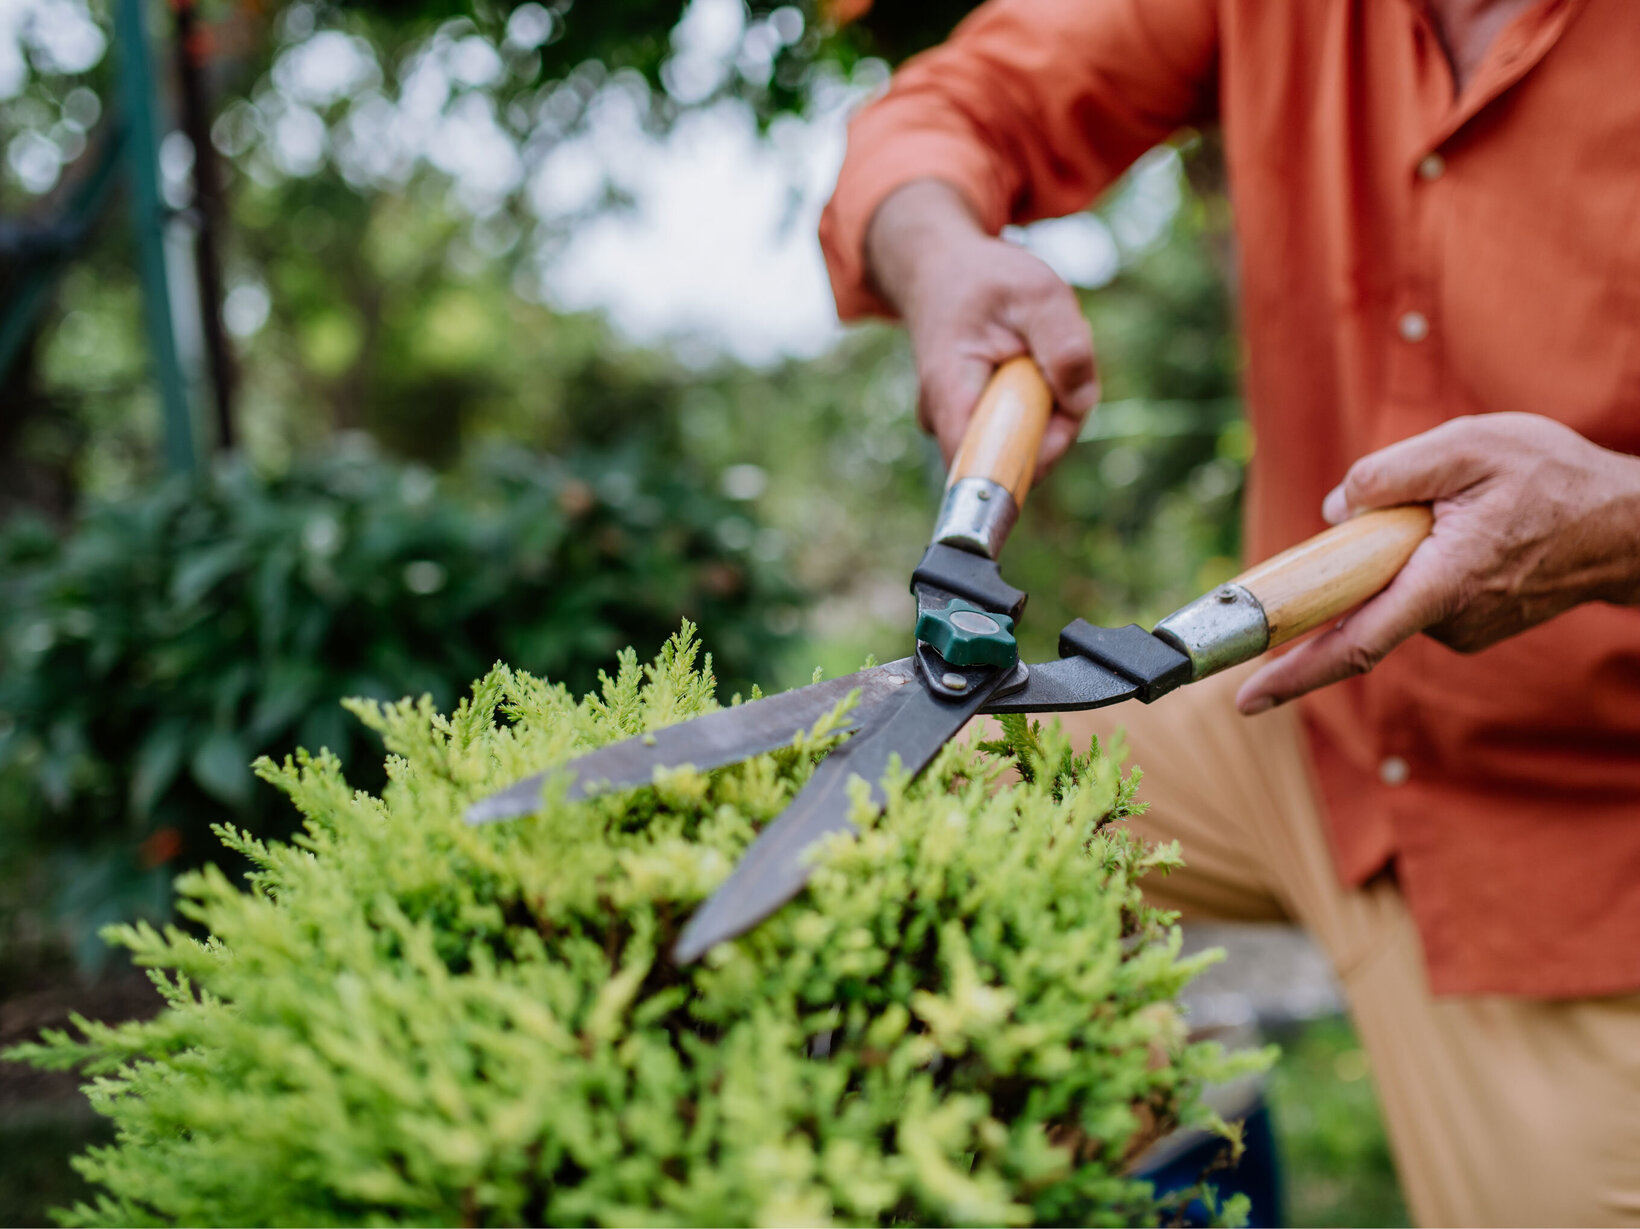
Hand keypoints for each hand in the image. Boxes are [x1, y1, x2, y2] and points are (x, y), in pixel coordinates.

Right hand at [865, 180, 1098, 473]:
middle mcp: (946, 420)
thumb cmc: (983, 279)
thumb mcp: (1037, 293)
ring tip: (1038, 345)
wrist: (940, 267)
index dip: (1024, 466)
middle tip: (1054, 355)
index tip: (1056, 426)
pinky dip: (1040, 398)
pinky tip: (1030, 357)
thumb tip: (1080, 403)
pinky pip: (1022, 428)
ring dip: (1049, 401)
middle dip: (1054, 416)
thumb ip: (1064, 346)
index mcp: (951, 393)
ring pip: (1026, 441)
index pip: (979, 467)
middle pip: (1017, 456)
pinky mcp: (974, 422)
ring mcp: (958, 424)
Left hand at [1236, 413, 1639, 714]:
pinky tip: (1463, 527)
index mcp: (1443, 583)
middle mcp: (1449, 621)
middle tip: (1345, 545)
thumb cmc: (1554, 478)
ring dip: (1391, 556)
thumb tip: (1336, 507)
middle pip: (1361, 612)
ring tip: (1457, 506)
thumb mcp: (1472, 446)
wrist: (1631, 525)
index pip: (1355, 644)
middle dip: (1339, 583)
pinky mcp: (1470, 624)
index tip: (1244, 699)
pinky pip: (1417, 592)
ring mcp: (1462, 629)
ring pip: (1391, 594)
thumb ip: (1394, 471)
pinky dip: (1415, 562)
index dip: (1296, 674)